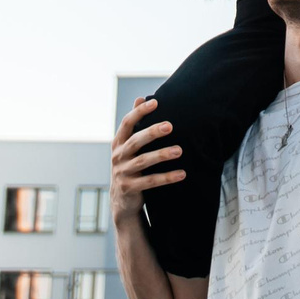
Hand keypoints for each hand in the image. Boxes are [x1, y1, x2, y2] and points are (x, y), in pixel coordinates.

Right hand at [108, 96, 182, 217]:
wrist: (122, 200)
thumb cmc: (130, 166)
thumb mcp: (128, 146)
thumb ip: (134, 125)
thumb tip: (140, 98)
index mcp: (118, 143)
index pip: (127, 123)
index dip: (140, 112)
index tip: (156, 102)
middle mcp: (118, 156)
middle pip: (135, 141)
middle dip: (152, 132)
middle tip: (170, 126)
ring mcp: (122, 173)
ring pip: (143, 161)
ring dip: (161, 155)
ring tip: (179, 150)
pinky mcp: (129, 188)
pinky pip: (150, 182)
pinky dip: (166, 177)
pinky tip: (182, 174)